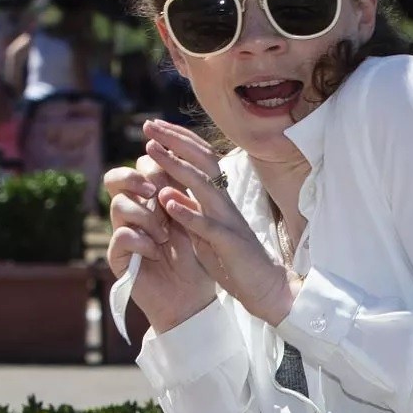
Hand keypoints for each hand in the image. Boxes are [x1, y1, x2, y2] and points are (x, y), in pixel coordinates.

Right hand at [105, 136, 214, 333]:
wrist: (193, 298)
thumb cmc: (197, 258)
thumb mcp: (195, 222)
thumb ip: (183, 193)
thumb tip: (178, 157)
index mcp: (153, 199)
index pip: (141, 166)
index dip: (152, 161)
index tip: (169, 165)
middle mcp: (134, 212)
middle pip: (115, 179)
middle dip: (135, 179)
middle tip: (153, 192)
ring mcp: (124, 232)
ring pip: (118, 205)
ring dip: (146, 216)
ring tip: (165, 235)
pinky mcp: (120, 257)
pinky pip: (121, 236)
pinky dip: (141, 241)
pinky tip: (156, 252)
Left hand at [141, 119, 299, 325]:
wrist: (264, 287)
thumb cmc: (233, 259)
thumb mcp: (206, 230)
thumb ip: (190, 211)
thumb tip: (166, 191)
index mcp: (218, 198)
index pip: (200, 159)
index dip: (178, 140)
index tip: (154, 126)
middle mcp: (225, 203)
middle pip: (202, 162)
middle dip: (174, 141)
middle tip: (148, 125)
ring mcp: (228, 221)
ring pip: (203, 186)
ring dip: (176, 167)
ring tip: (152, 152)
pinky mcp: (229, 243)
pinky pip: (207, 225)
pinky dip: (187, 211)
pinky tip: (167, 201)